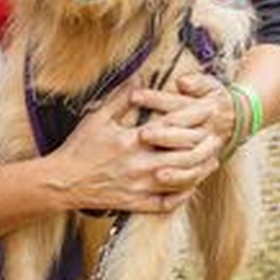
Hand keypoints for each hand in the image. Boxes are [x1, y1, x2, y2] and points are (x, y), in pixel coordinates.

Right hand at [48, 76, 222, 213]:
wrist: (62, 182)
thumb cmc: (79, 147)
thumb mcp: (98, 117)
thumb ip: (122, 97)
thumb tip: (140, 75)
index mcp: (132, 139)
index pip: (173, 124)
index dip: (194, 114)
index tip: (208, 107)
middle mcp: (139, 164)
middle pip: (185, 153)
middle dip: (205, 142)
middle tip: (218, 134)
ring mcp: (139, 186)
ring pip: (182, 179)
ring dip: (200, 168)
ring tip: (212, 159)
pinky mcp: (136, 204)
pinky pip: (167, 203)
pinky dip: (183, 195)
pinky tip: (191, 186)